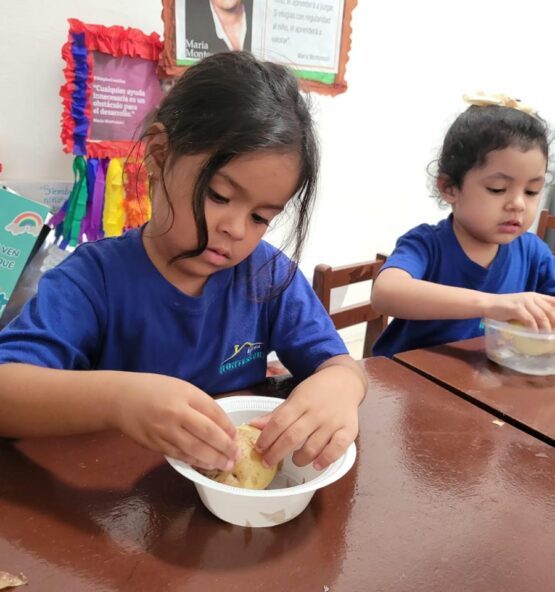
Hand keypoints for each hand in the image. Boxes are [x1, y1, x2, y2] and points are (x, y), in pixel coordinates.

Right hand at [112, 372, 238, 469]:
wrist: (120, 398)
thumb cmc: (154, 389)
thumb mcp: (180, 387)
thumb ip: (200, 404)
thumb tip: (221, 425)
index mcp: (185, 394)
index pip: (214, 412)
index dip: (228, 427)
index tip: (236, 436)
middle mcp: (176, 412)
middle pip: (207, 433)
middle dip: (225, 447)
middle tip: (236, 456)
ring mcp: (164, 430)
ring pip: (194, 448)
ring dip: (213, 459)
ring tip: (225, 465)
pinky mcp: (155, 444)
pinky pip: (179, 455)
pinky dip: (195, 461)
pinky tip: (206, 465)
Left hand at [250, 356, 364, 469]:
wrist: (345, 381)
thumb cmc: (316, 391)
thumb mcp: (295, 397)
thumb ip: (277, 414)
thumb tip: (254, 425)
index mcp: (301, 401)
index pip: (279, 422)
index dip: (266, 437)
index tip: (258, 448)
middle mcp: (317, 412)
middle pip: (293, 437)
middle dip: (276, 453)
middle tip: (267, 462)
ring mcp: (333, 422)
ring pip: (313, 447)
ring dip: (300, 458)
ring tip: (294, 459)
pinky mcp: (349, 430)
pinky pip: (337, 449)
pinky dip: (326, 459)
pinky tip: (317, 464)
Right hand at [482, 292, 554, 330]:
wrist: (488, 304)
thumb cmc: (505, 307)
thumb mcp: (523, 306)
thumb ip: (534, 311)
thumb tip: (547, 324)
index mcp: (535, 296)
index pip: (554, 301)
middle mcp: (532, 297)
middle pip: (550, 310)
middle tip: (554, 334)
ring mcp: (524, 302)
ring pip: (542, 316)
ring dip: (546, 328)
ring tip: (547, 337)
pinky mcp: (516, 308)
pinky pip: (529, 320)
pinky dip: (534, 329)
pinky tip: (535, 335)